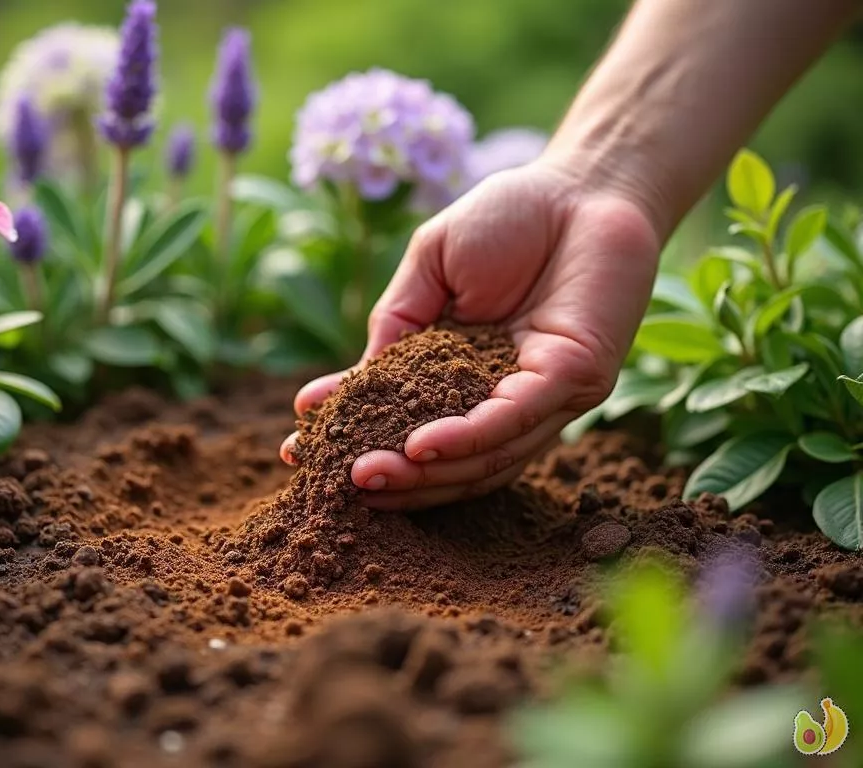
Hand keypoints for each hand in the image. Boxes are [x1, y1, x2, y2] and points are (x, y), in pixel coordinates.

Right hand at [279, 159, 660, 509]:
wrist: (583, 182)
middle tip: (337, 479)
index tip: (301, 449)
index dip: (357, 436)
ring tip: (367, 474)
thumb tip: (352, 385)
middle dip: (391, 475)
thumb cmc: (508, 217)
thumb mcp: (429, 269)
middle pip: (446, 460)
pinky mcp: (575, 380)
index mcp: (463, 374)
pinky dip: (464, 438)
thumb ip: (397, 324)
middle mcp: (503, 396)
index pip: (406, 419)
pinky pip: (513, 420)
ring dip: (422, 473)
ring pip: (480, 456)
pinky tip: (419, 446)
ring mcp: (542, 396)